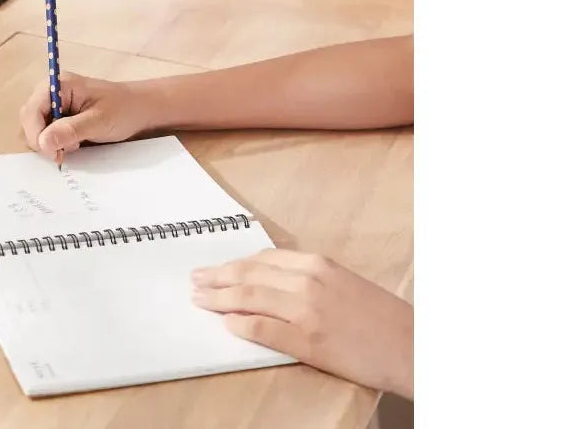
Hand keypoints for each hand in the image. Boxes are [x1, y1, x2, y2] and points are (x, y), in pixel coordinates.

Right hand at [19, 73, 153, 160]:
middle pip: (29, 120)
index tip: (53, 154)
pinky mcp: (59, 116)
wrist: (141, 109)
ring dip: (49, 142)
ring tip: (73, 145)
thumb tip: (43, 143)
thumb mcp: (99, 121)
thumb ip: (70, 130)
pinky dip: (55, 143)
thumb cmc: (124, 110)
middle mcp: (51, 92)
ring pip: (35, 128)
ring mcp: (54, 104)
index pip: (31, 110)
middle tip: (64, 153)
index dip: (36, 134)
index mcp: (59, 84)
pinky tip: (73, 145)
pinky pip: (46, 132)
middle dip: (42, 140)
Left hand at [191, 249, 412, 398]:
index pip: (263, 259)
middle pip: (249, 274)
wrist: (412, 346)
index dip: (234, 264)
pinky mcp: (307, 340)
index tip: (216, 268)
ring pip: (248, 298)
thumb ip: (307, 278)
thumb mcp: (343, 283)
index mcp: (317, 264)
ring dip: (219, 299)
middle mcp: (308, 281)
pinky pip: (262, 329)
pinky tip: (227, 325)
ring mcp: (306, 311)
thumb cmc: (380, 317)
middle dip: (217, 277)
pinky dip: (240, 325)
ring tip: (200, 300)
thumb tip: (269, 281)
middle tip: (195, 281)